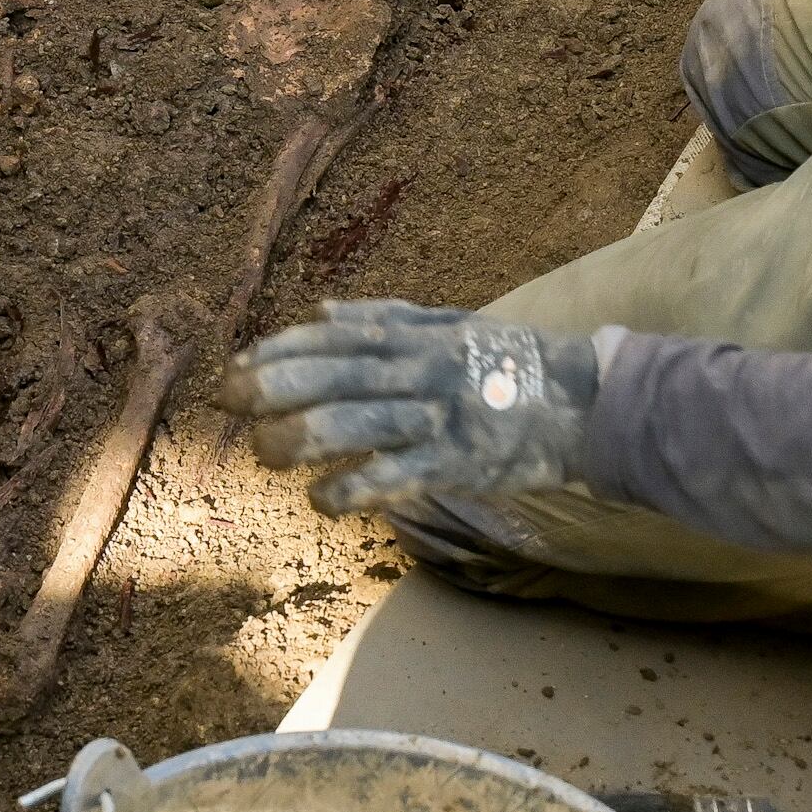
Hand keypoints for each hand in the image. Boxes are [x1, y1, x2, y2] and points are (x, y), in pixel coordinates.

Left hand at [222, 300, 599, 514]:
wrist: (584, 402)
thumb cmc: (509, 361)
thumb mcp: (448, 324)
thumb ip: (383, 316)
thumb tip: (318, 312)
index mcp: (412, 335)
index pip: (330, 337)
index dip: (278, 348)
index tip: (236, 362)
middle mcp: (416, 369)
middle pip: (329, 374)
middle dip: (270, 387)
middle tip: (226, 402)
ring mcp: (434, 417)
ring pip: (352, 423)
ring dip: (297, 439)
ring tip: (263, 452)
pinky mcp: (454, 464)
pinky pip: (392, 477)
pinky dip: (350, 489)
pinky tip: (321, 499)